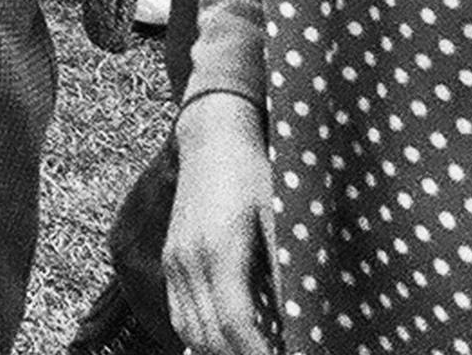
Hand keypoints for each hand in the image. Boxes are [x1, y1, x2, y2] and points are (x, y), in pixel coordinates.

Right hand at [164, 95, 281, 354]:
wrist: (212, 137)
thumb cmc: (253, 172)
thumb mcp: (279, 215)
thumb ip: (285, 266)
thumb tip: (301, 314)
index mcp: (218, 250)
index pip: (235, 324)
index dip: (258, 353)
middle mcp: (188, 260)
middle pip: (208, 335)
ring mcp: (174, 260)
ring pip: (189, 329)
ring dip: (219, 350)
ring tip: (253, 351)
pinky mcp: (170, 258)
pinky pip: (179, 313)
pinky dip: (201, 336)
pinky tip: (227, 339)